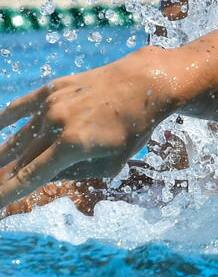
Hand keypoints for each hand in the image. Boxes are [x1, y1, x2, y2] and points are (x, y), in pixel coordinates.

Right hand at [0, 47, 178, 209]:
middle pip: (22, 160)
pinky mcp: (52, 89)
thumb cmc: (134, 127)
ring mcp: (52, 104)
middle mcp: (57, 124)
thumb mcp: (113, 162)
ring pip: (20, 137)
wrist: (144, 82)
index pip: (29, 177)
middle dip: (7, 178)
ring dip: (5, 156)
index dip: (6, 194)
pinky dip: (3, 121)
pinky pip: (19, 107)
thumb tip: (47, 175)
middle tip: (1, 188)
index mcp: (73, 146)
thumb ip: (77, 173)